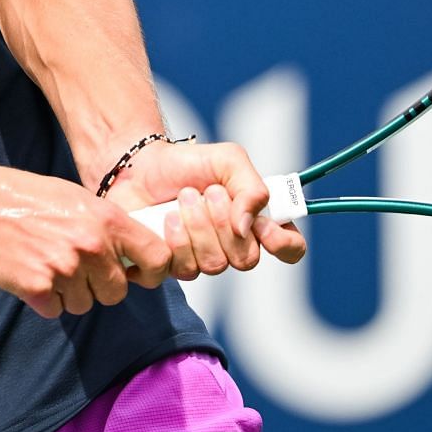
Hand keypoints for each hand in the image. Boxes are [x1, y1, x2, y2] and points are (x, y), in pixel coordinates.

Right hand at [0, 164, 172, 317]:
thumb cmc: (26, 197)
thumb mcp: (76, 198)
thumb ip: (107, 225)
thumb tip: (131, 254)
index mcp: (107, 219)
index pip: (157, 257)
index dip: (152, 271)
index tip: (139, 274)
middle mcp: (91, 246)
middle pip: (117, 292)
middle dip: (99, 286)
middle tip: (76, 268)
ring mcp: (65, 269)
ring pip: (85, 304)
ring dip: (69, 293)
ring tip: (47, 264)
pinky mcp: (38, 289)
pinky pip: (56, 310)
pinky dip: (45, 300)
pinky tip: (31, 274)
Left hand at [104, 141, 307, 280]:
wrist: (141, 166)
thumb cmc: (188, 163)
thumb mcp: (229, 160)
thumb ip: (251, 189)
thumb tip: (247, 228)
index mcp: (257, 221)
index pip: (290, 248)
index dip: (283, 244)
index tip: (264, 226)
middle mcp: (234, 246)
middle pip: (246, 259)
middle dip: (224, 223)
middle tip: (208, 193)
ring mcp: (203, 260)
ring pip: (214, 265)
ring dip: (198, 227)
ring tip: (183, 199)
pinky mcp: (171, 267)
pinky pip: (182, 271)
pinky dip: (175, 240)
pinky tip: (166, 219)